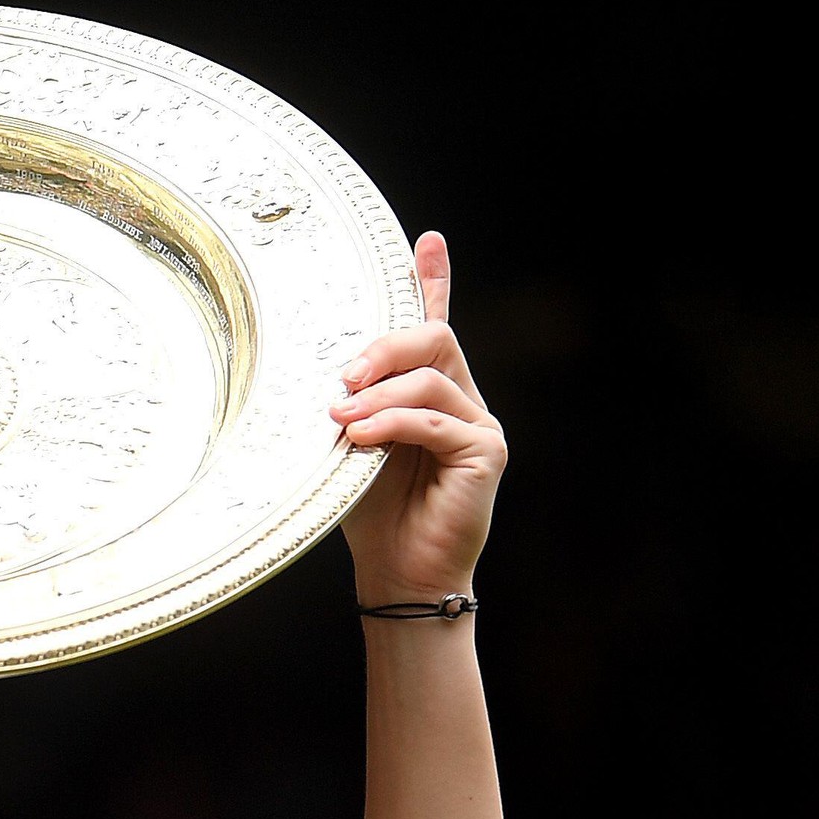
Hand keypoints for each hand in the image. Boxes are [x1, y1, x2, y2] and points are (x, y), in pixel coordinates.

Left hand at [333, 232, 507, 607]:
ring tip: (342, 420)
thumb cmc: (372, 515)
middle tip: (341, 378)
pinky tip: (360, 438)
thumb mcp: (352, 445)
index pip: (435, 325)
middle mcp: (463, 400)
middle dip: (383, 347)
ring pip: (431, 377)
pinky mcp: (488, 452)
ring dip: (378, 394)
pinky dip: (392, 424)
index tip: (427, 242)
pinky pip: (436, 419)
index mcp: (432, 393)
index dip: (434, 281)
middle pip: (433, 337)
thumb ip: (354, 404)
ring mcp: (481, 424)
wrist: (399, 576)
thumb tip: (329, 373)